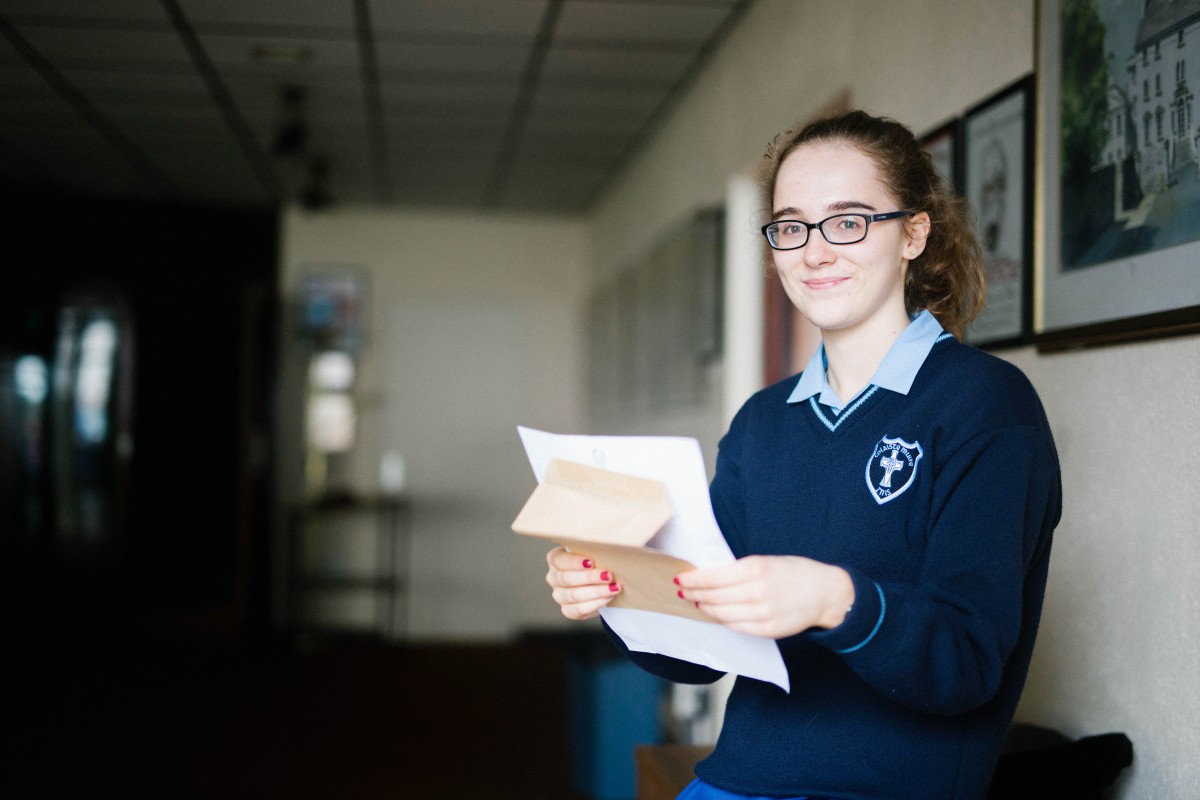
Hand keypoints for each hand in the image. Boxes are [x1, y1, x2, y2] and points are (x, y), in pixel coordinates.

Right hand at [545, 546, 621, 620]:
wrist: (602, 581)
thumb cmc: (597, 560)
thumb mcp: (594, 550)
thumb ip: (595, 546)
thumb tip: (608, 540)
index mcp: (556, 559)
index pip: (559, 560)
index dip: (574, 562)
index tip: (591, 562)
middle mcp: (554, 577)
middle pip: (567, 579)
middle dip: (590, 577)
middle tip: (608, 575)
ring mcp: (559, 595)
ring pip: (574, 595)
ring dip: (596, 591)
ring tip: (614, 588)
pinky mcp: (568, 610)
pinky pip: (578, 610)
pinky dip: (595, 604)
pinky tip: (608, 598)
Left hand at [674, 555, 854, 638]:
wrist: (826, 593)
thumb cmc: (795, 572)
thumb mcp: (767, 561)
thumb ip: (740, 570)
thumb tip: (710, 576)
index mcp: (756, 569)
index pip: (713, 577)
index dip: (693, 580)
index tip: (681, 578)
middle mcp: (757, 592)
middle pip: (714, 597)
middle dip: (694, 594)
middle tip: (683, 592)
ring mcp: (762, 613)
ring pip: (721, 614)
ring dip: (706, 608)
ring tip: (697, 603)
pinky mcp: (766, 630)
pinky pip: (736, 627)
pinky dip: (723, 620)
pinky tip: (717, 614)